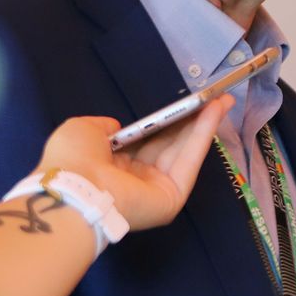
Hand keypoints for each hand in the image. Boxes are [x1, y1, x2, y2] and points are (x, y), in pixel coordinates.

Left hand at [36, 96, 231, 232]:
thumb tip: (118, 127)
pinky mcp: (171, 197)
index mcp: (112, 165)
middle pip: (169, 145)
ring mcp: (155, 189)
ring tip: (222, 100)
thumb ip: (102, 125)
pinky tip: (214, 112)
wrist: (75, 188)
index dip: (164, 122)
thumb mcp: (83, 130)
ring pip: (183, 151)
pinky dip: (203, 136)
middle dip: (191, 122)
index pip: (144, 141)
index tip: (181, 105)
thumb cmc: (73, 158)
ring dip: (204, 125)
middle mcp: (135, 178)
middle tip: (212, 98)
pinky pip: (189, 162)